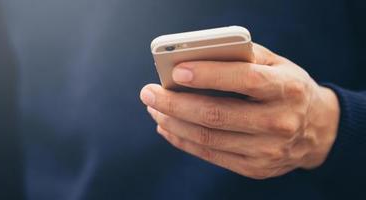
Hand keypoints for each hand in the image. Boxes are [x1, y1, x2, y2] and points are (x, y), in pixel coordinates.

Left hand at [139, 44, 339, 178]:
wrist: (318, 130)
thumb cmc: (287, 88)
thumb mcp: (276, 65)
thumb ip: (241, 57)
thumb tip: (194, 57)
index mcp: (287, 89)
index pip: (244, 80)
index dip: (208, 75)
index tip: (176, 71)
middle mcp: (280, 122)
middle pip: (216, 114)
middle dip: (174, 103)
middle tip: (149, 92)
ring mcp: (268, 150)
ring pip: (207, 138)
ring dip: (172, 122)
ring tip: (154, 108)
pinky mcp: (255, 169)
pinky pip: (209, 155)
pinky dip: (182, 140)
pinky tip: (166, 126)